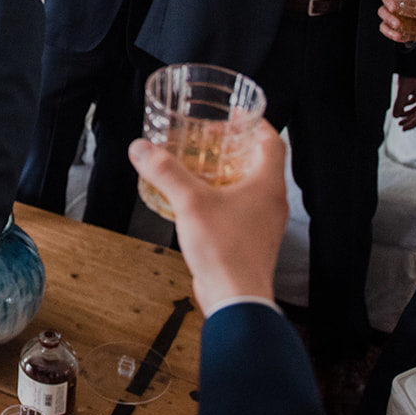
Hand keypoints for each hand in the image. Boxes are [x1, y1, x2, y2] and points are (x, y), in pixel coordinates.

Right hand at [129, 123, 288, 312]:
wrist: (236, 299)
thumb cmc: (226, 251)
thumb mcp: (191, 203)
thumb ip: (166, 172)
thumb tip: (142, 149)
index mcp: (267, 185)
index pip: (273, 142)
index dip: (257, 124)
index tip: (236, 114)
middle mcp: (271, 203)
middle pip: (260, 164)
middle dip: (235, 148)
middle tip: (210, 138)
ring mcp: (263, 224)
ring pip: (249, 188)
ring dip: (227, 174)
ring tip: (198, 167)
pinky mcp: (250, 242)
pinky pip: (240, 211)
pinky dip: (222, 199)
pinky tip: (196, 203)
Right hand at [377, 0, 415, 42]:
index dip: (388, 1)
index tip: (393, 7)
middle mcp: (393, 9)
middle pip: (383, 11)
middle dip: (388, 18)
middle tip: (398, 24)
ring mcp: (392, 20)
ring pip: (383, 24)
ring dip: (388, 30)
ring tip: (398, 36)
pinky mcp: (395, 30)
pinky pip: (389, 33)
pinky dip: (393, 37)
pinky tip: (403, 39)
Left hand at [394, 75, 415, 130]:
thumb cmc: (412, 73)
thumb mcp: (403, 89)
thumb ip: (399, 103)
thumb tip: (395, 116)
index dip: (411, 125)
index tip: (402, 129)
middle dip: (409, 119)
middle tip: (400, 124)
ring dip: (409, 111)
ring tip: (400, 115)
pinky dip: (410, 103)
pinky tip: (403, 102)